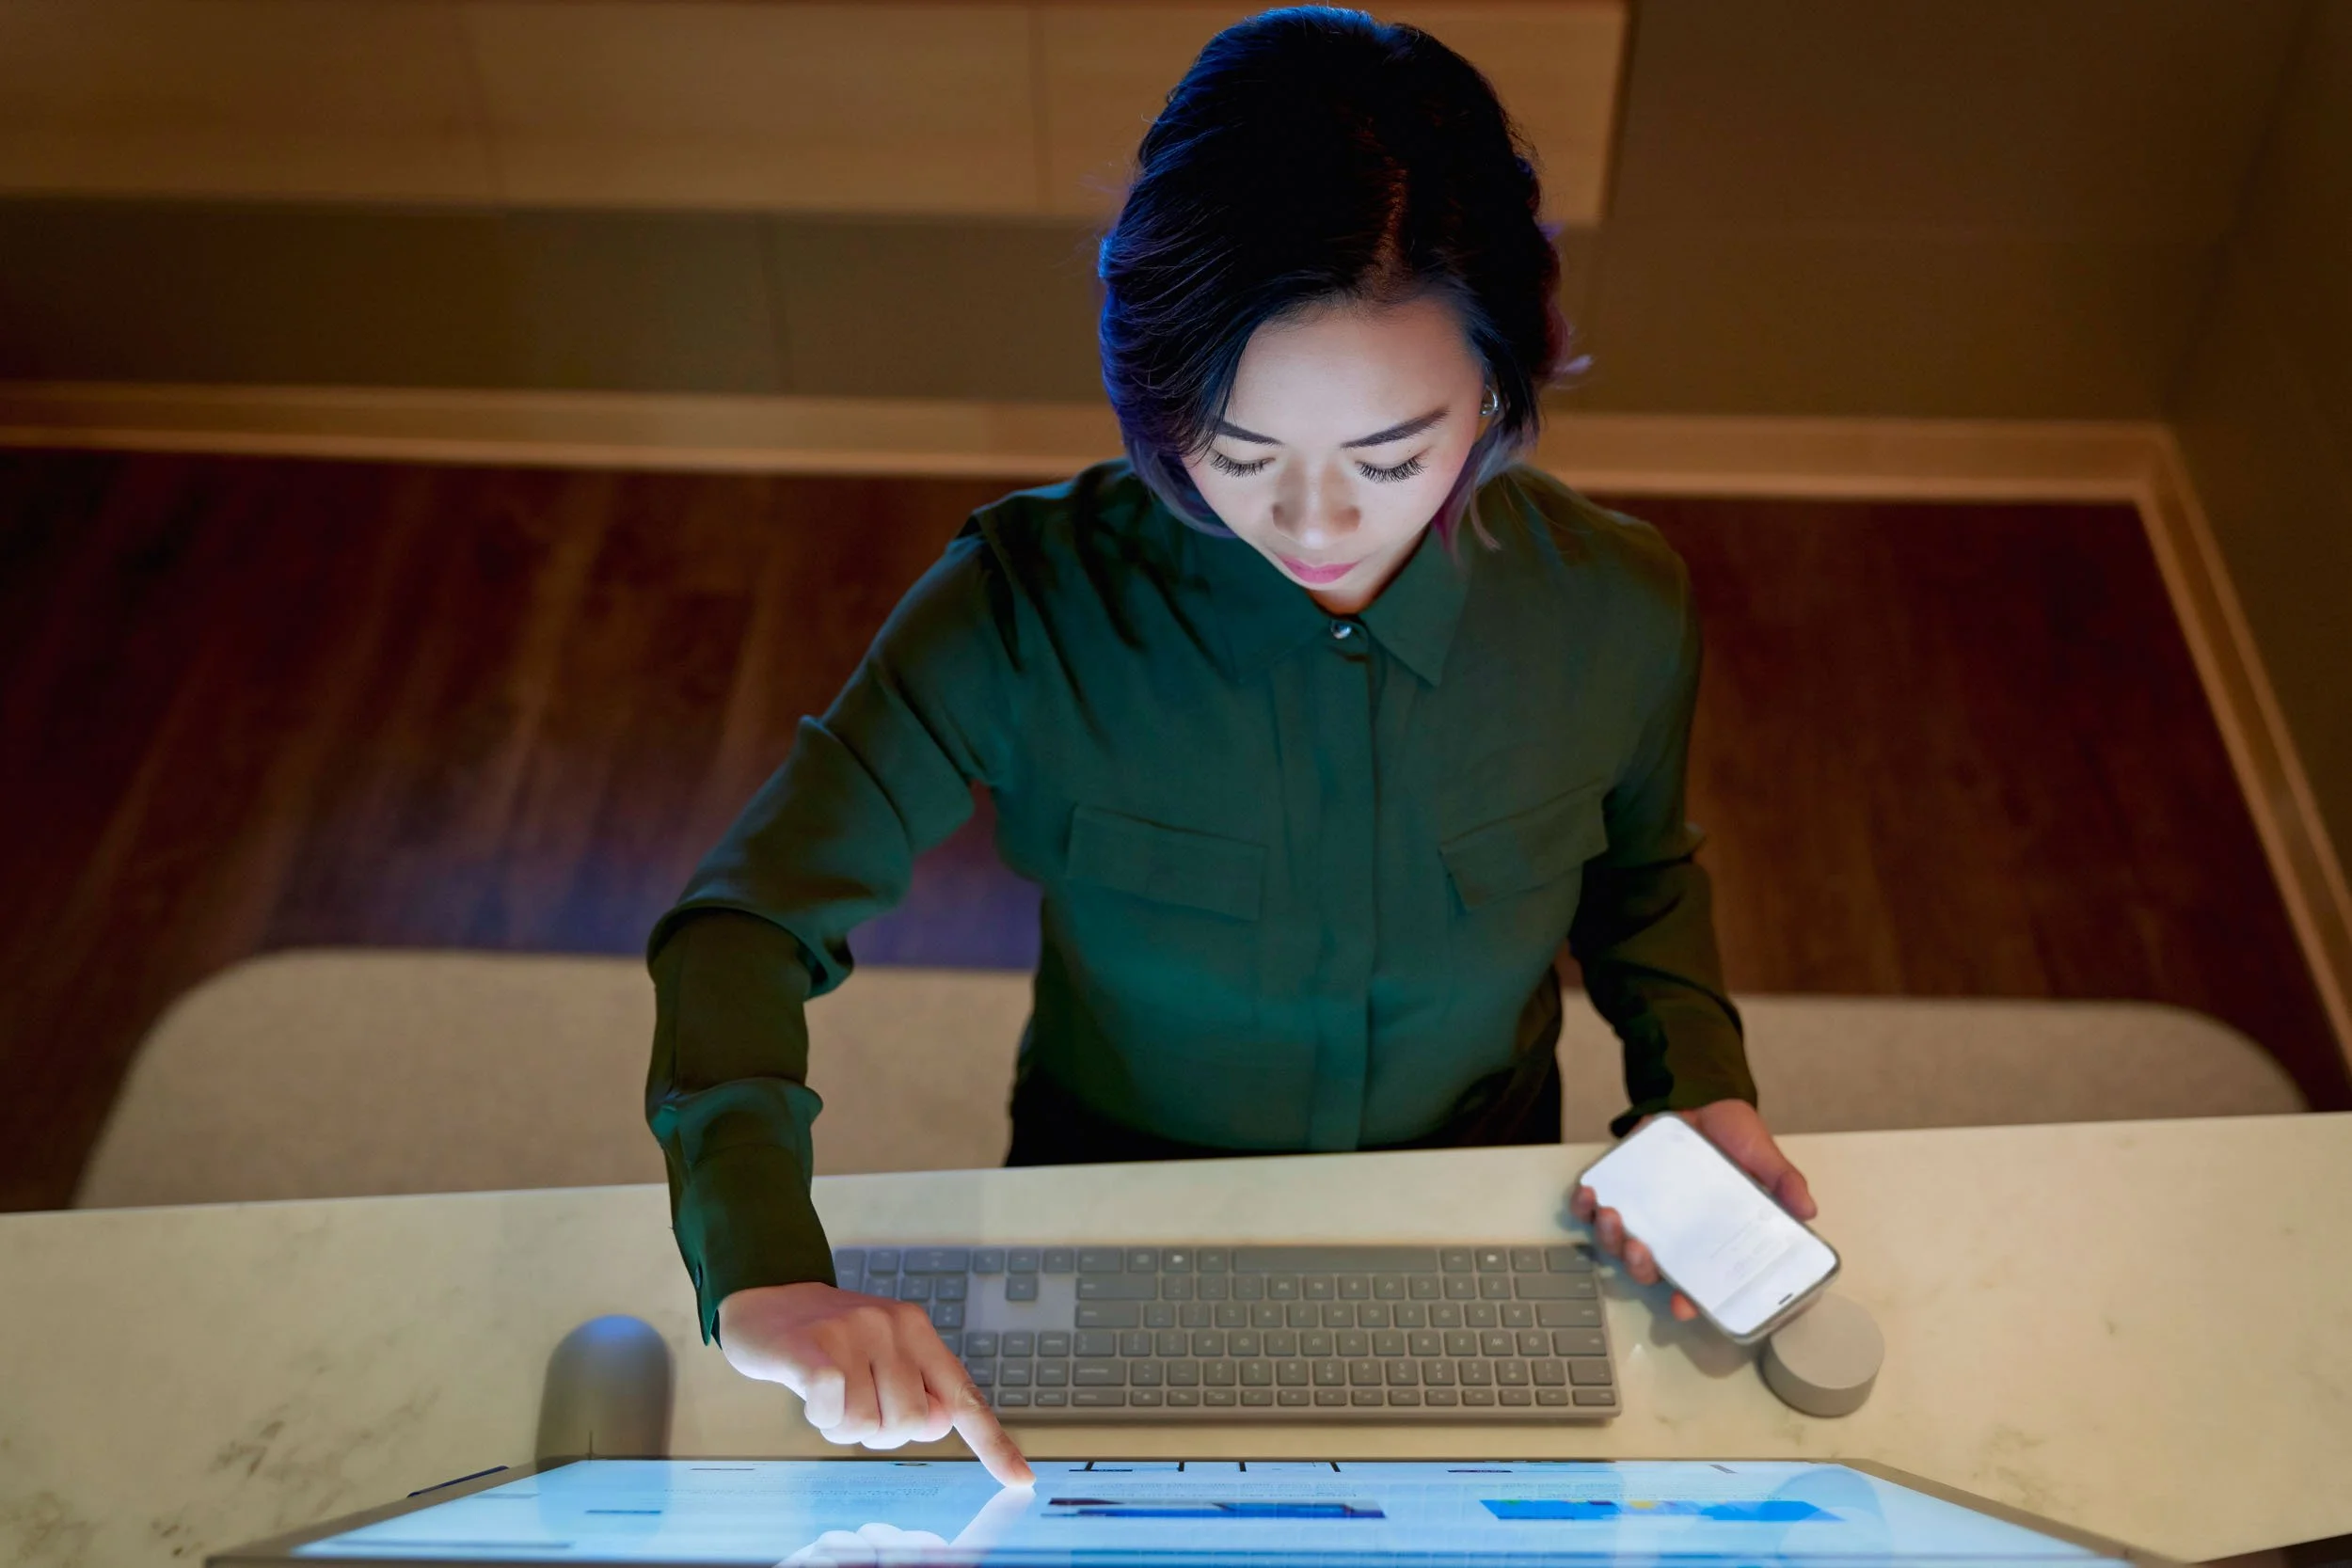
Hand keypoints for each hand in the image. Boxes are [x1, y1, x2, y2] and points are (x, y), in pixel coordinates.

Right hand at [717, 1281, 1032, 1485]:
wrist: (768, 1298)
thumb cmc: (831, 1339)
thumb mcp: (884, 1355)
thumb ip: (918, 1389)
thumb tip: (937, 1424)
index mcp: (917, 1331)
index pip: (962, 1396)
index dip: (992, 1443)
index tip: (1020, 1480)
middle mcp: (890, 1327)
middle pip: (910, 1425)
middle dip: (880, 1432)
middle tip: (853, 1403)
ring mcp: (850, 1333)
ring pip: (866, 1427)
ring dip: (840, 1426)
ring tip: (827, 1394)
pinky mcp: (809, 1346)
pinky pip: (832, 1403)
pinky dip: (822, 1413)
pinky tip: (812, 1390)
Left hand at [1569, 1099, 1816, 1323]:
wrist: (1699, 1100)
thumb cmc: (1732, 1137)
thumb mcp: (1763, 1155)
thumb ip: (1783, 1180)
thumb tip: (1808, 1210)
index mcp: (1706, 1241)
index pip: (1696, 1283)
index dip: (1688, 1300)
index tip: (1682, 1307)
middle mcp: (1671, 1235)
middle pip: (1649, 1270)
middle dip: (1640, 1268)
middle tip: (1640, 1250)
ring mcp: (1641, 1214)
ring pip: (1616, 1245)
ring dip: (1609, 1239)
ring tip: (1611, 1217)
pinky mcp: (1618, 1189)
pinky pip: (1591, 1208)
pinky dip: (1583, 1206)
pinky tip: (1588, 1194)